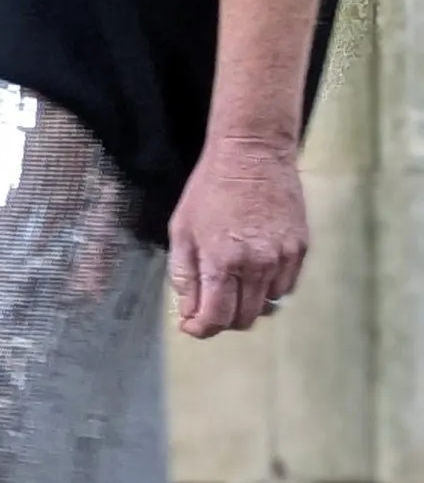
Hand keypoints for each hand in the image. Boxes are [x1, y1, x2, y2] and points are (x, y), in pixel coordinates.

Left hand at [168, 131, 307, 336]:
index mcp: (222, 261)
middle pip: (243, 318)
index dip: (201, 329)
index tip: (191, 326)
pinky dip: (268, 289)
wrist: (253, 154)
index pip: (216, 317)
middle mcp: (257, 265)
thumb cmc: (210, 189)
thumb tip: (188, 311)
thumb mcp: (182, 230)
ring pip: (267, 306)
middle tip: (209, 307)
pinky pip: (285, 286)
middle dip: (222, 321)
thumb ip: (184, 275)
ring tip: (231, 287)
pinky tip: (253, 273)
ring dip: (246, 305)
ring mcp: (283, 258)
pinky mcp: (300, 249)